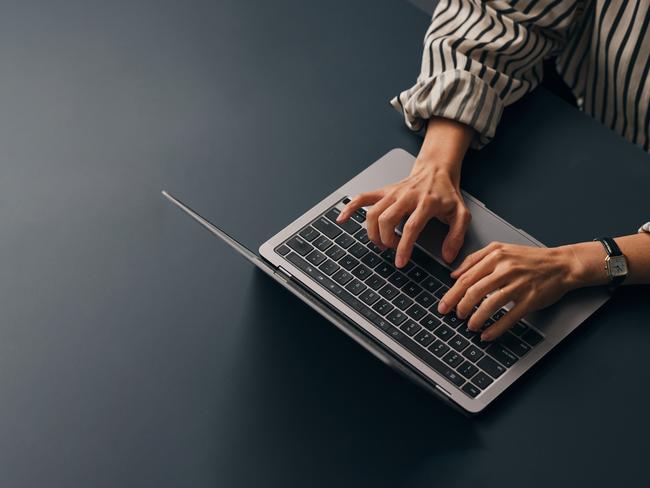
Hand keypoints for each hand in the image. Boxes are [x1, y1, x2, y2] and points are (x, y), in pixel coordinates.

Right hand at [337, 118, 474, 267]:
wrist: (437, 170)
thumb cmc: (447, 194)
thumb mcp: (461, 214)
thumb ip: (457, 236)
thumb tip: (447, 256)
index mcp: (426, 202)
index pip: (411, 227)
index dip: (404, 247)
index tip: (400, 262)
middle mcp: (406, 196)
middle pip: (387, 220)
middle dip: (386, 240)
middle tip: (393, 250)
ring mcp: (393, 193)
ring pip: (373, 213)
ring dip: (373, 232)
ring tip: (382, 242)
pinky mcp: (384, 191)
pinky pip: (363, 198)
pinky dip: (350, 208)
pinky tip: (342, 218)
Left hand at [438, 242, 592, 340]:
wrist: (561, 264)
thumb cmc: (530, 258)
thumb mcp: (500, 249)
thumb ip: (475, 258)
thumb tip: (454, 274)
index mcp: (495, 256)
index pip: (467, 277)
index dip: (452, 294)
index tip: (443, 305)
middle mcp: (506, 269)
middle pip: (475, 290)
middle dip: (460, 306)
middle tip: (455, 316)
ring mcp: (519, 284)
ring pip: (490, 304)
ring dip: (476, 318)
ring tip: (469, 326)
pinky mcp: (530, 299)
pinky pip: (509, 316)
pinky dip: (496, 328)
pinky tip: (487, 334)